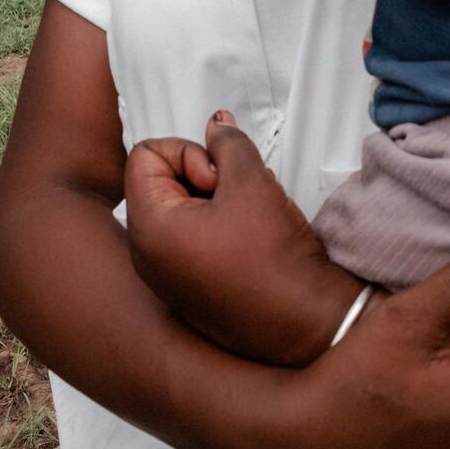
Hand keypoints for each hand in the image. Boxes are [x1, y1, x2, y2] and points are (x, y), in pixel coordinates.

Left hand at [125, 114, 359, 366]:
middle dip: (199, 176)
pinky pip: (188, 240)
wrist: (304, 321)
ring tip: (246, 217)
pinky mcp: (186, 290)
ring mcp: (164, 277)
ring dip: (211, 201)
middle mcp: (146, 256)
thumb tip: (216, 127)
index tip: (220, 177)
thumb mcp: (251, 182)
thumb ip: (228, 145)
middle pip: (158, 181)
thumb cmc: (275, 262)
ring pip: (177, 209)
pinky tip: (246, 239)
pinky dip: (214, 228)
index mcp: (149, 229)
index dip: (187, 153)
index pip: (145, 155)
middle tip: (234, 196)